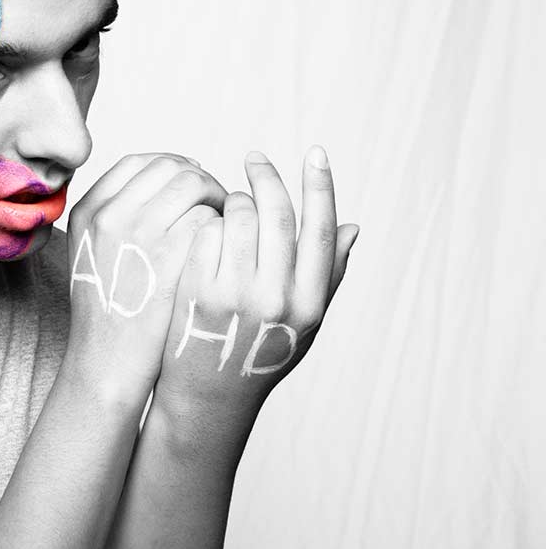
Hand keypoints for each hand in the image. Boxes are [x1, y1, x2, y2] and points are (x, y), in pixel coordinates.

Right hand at [64, 154, 226, 403]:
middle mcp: (109, 214)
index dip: (171, 167)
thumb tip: (174, 175)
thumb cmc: (111, 312)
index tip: (190, 184)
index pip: (138, 161)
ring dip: (217, 198)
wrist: (107, 362)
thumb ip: (119, 214)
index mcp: (89, 210)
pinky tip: (226, 248)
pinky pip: (208, 217)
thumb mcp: (94, 253)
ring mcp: (137, 233)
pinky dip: (222, 226)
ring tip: (227, 223)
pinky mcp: (168, 255)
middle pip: (170, 166)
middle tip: (216, 203)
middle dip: (201, 179)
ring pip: (194, 184)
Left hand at [151, 146, 357, 418]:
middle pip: (277, 215)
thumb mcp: (304, 324)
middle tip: (254, 159)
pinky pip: (205, 234)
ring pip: (238, 218)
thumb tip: (352, 225)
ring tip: (227, 203)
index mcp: (310, 302)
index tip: (316, 152)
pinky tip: (203, 227)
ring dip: (232, 200)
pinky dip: (206, 223)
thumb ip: (326, 275)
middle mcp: (277, 298)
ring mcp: (235, 294)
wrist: (208, 396)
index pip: (320, 229)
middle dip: (266, 177)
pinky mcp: (197, 292)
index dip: (320, 185)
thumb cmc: (259, 353)